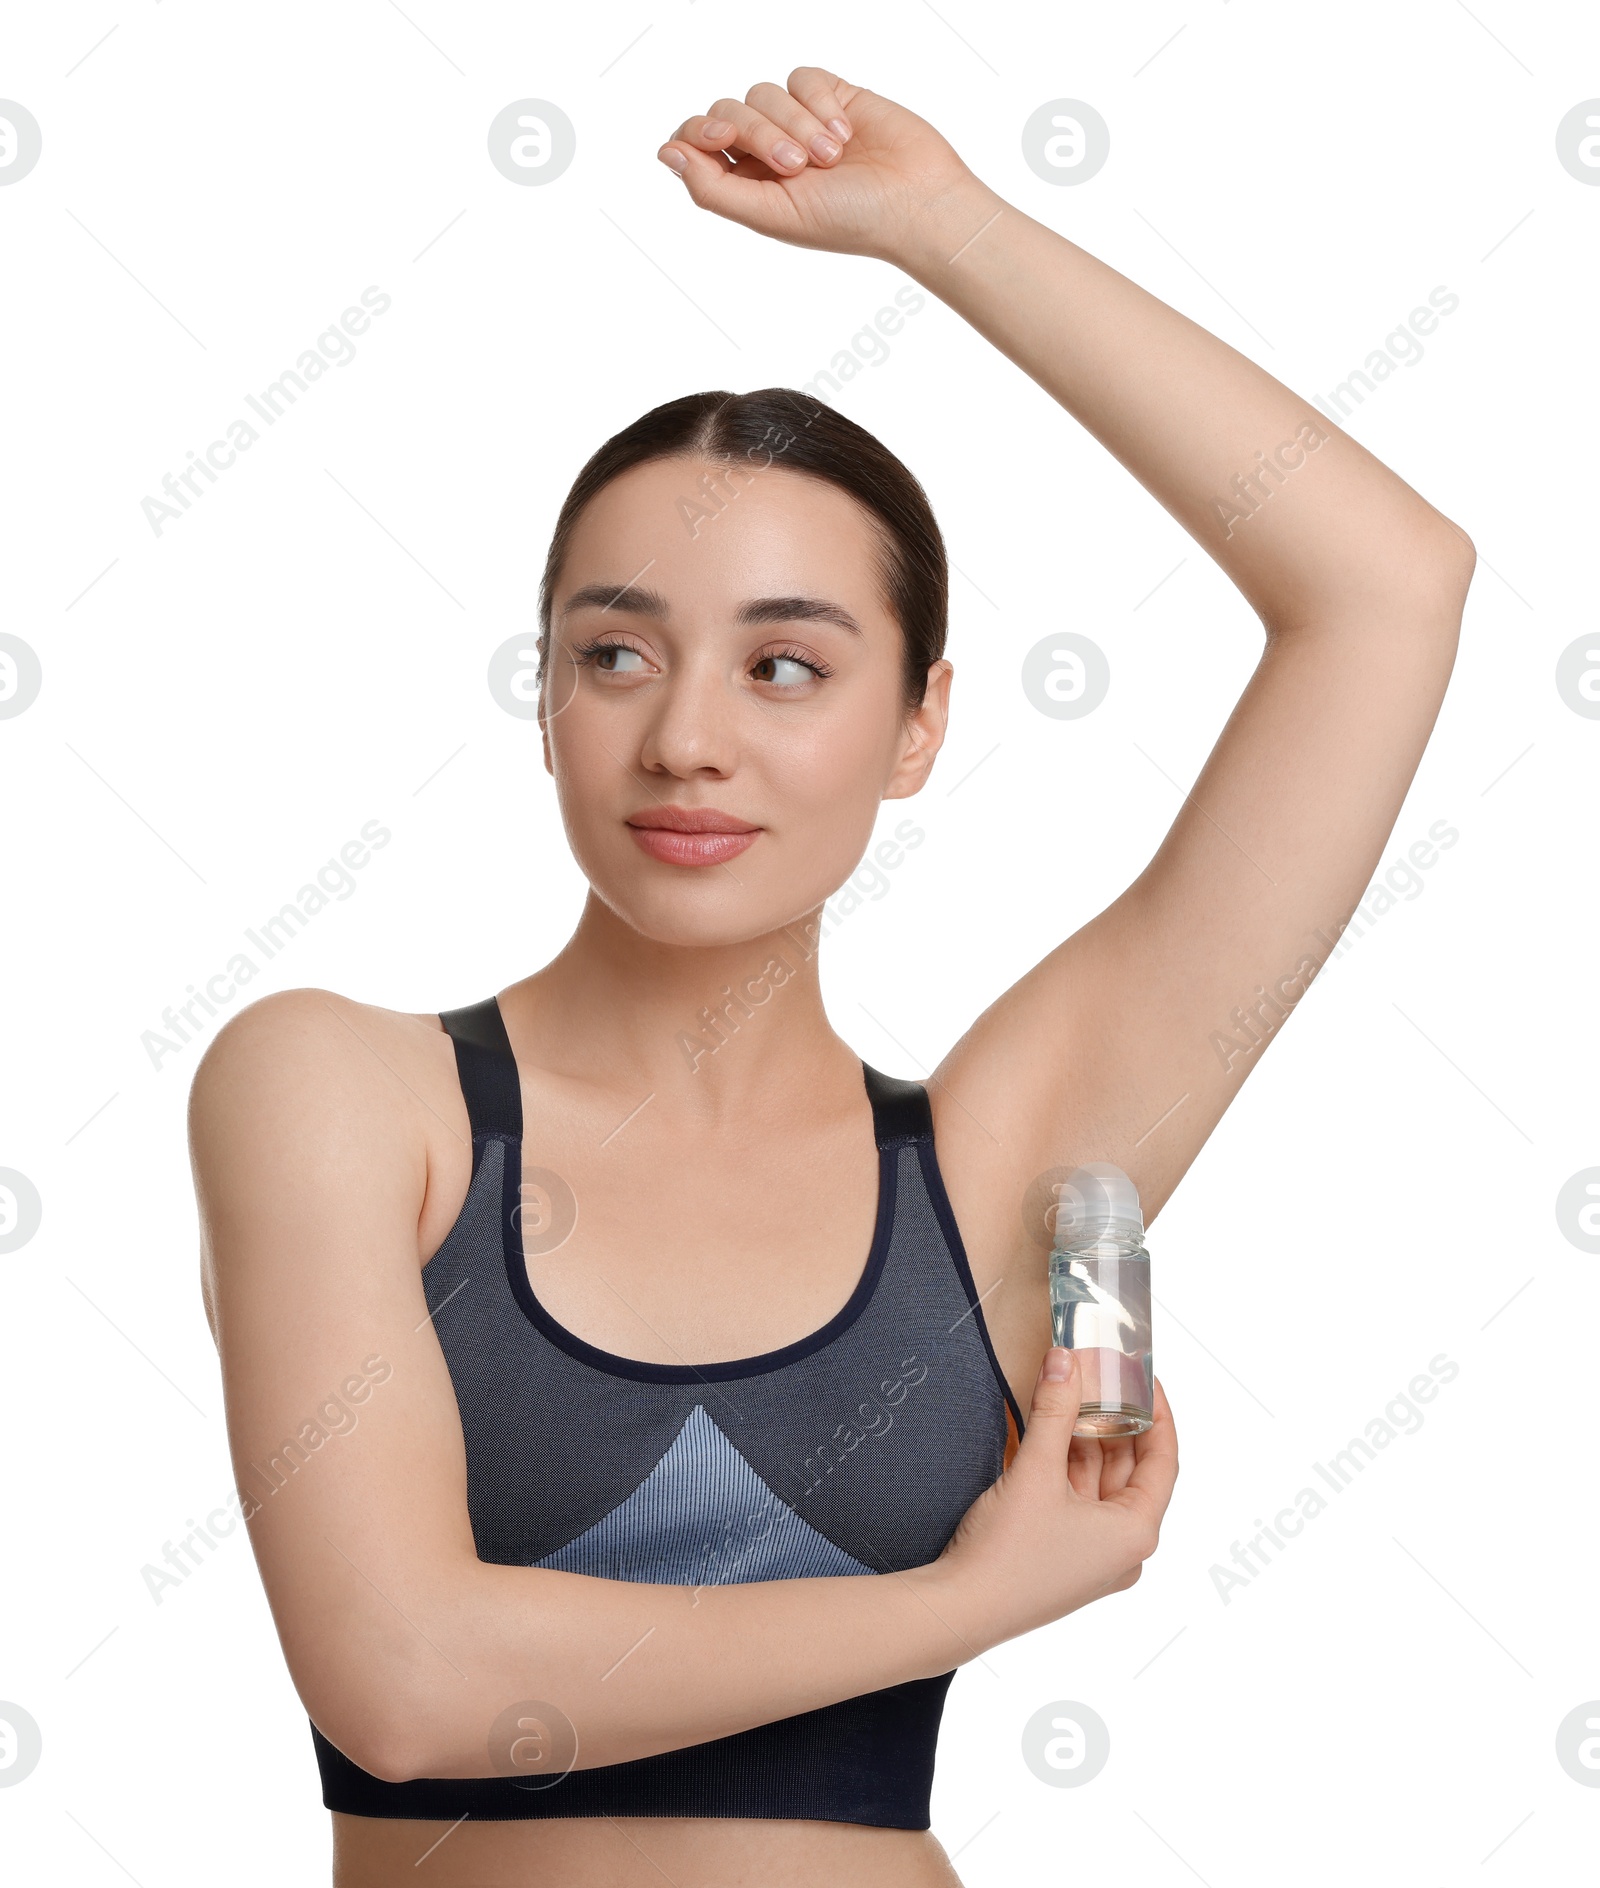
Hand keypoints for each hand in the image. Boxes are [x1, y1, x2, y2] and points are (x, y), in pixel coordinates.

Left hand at [656, 66, 980, 267]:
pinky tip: (844, 133)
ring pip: (764, 91)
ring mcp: (800, 121)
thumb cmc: (850, 221)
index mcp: (749, 184)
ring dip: (796, 123)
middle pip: (729, 111)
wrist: (916, 202)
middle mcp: (769, 151)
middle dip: (760, 132)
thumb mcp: (771, 215)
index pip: (698, 142)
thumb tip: (667, 153)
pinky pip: (801, 77)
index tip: (721, 141)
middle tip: (798, 166)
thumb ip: (713, 189)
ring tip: (831, 157)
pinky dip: (819, 102)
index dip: (700, 134)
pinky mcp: (831, 96)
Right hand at [925, 1350, 1178, 1651]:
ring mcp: (1093, 1557)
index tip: (1145, 1378)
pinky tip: (1051, 1435)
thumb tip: (1065, 1359)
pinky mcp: (1065, 1558)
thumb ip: (1054, 1410)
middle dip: (1114, 1422)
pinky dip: (1067, 1468)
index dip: (1157, 1413)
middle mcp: (1122, 1549)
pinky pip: (1078, 1502)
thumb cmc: (1008, 1554)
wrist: (961, 1609)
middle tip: (1101, 1378)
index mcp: (1135, 1533)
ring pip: (1100, 1485)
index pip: (1163, 1460)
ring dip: (1086, 1442)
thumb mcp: (1036, 1471)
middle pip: (1130, 1471)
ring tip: (1071, 1396)